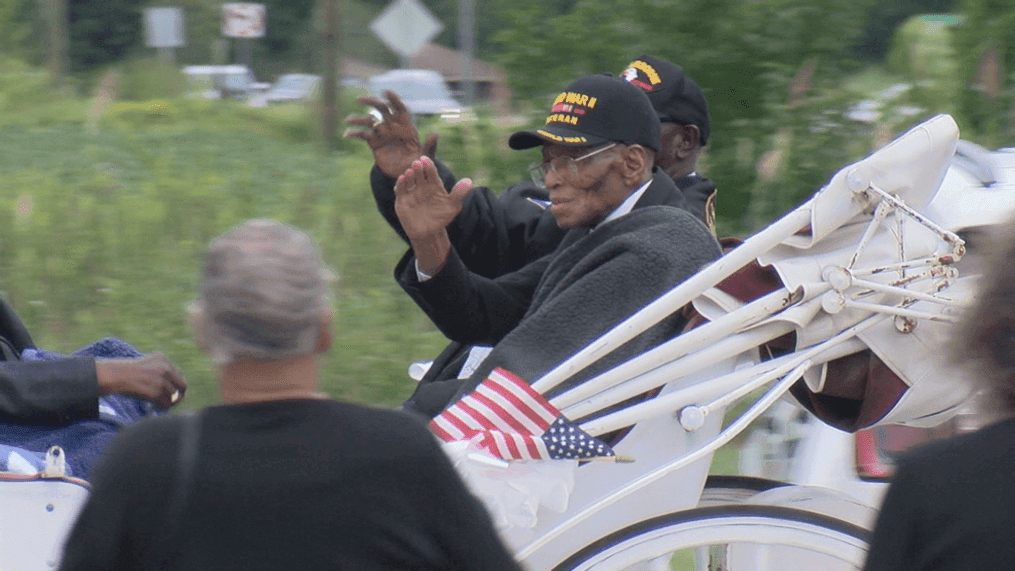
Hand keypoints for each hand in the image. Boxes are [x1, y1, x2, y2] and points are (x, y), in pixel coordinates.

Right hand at [95, 353, 186, 408]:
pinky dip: (163, 407)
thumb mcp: (147, 365)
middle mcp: (165, 368)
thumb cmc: (127, 373)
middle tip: (172, 401)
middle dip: (179, 394)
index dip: (177, 385)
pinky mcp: (156, 392)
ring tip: (159, 404)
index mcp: (163, 359)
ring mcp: (161, 380)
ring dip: (169, 402)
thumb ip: (161, 371)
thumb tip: (174, 389)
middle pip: (182, 386)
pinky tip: (155, 406)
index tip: (173, 391)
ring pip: (175, 396)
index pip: (179, 375)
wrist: (114, 376)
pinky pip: (166, 403)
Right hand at [343, 90, 439, 178]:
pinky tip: (347, 134)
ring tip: (348, 120)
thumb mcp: (426, 158)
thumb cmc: (418, 165)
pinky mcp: (374, 143)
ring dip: (359, 118)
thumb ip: (430, 147)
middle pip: (382, 109)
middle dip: (372, 102)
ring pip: (370, 121)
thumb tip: (434, 134)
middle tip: (360, 99)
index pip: (400, 109)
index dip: (394, 100)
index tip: (386, 93)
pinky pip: (363, 135)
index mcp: (407, 126)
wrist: (405, 175)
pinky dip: (355, 133)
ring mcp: (383, 133)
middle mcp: (394, 126)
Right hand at [394, 157, 471, 274]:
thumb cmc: (441, 217)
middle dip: (418, 167)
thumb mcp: (452, 206)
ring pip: (408, 179)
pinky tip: (402, 179)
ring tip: (410, 172)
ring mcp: (411, 192)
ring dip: (409, 174)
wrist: (429, 232)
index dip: (428, 165)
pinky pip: (400, 190)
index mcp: (434, 184)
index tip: (425, 160)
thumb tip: (469, 181)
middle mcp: (422, 185)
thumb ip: (459, 193)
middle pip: (419, 173)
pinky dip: (400, 184)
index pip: (430, 171)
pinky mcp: (402, 199)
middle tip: (417, 163)